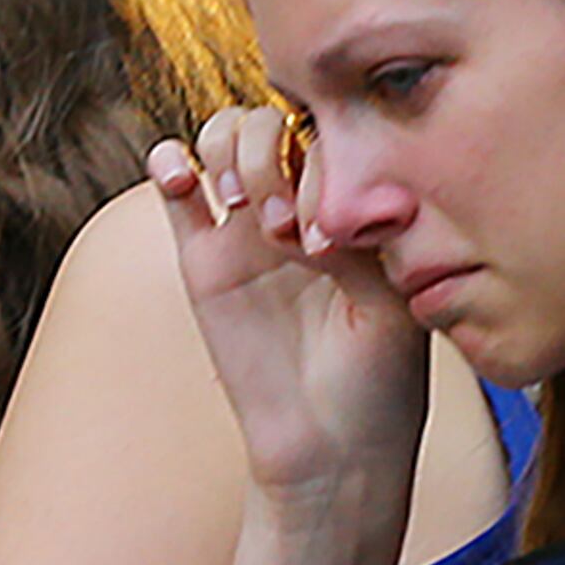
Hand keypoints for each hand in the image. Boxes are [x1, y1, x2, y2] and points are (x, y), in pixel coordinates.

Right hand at [145, 113, 430, 498]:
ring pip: (225, 137)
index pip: (332, 133)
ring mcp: (248, 227)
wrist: (331, 445)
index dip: (322, 162)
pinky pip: (178, 190)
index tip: (329, 236)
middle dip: (273, 153)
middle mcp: (302, 204)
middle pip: (273, 119)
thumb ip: (362, 236)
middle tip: (283, 225)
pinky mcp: (203, 258)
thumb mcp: (395, 299)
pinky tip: (181, 175)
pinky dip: (170, 163)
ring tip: (243, 205)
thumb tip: (316, 199)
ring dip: (232, 152)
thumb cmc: (380, 379)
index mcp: (357, 204)